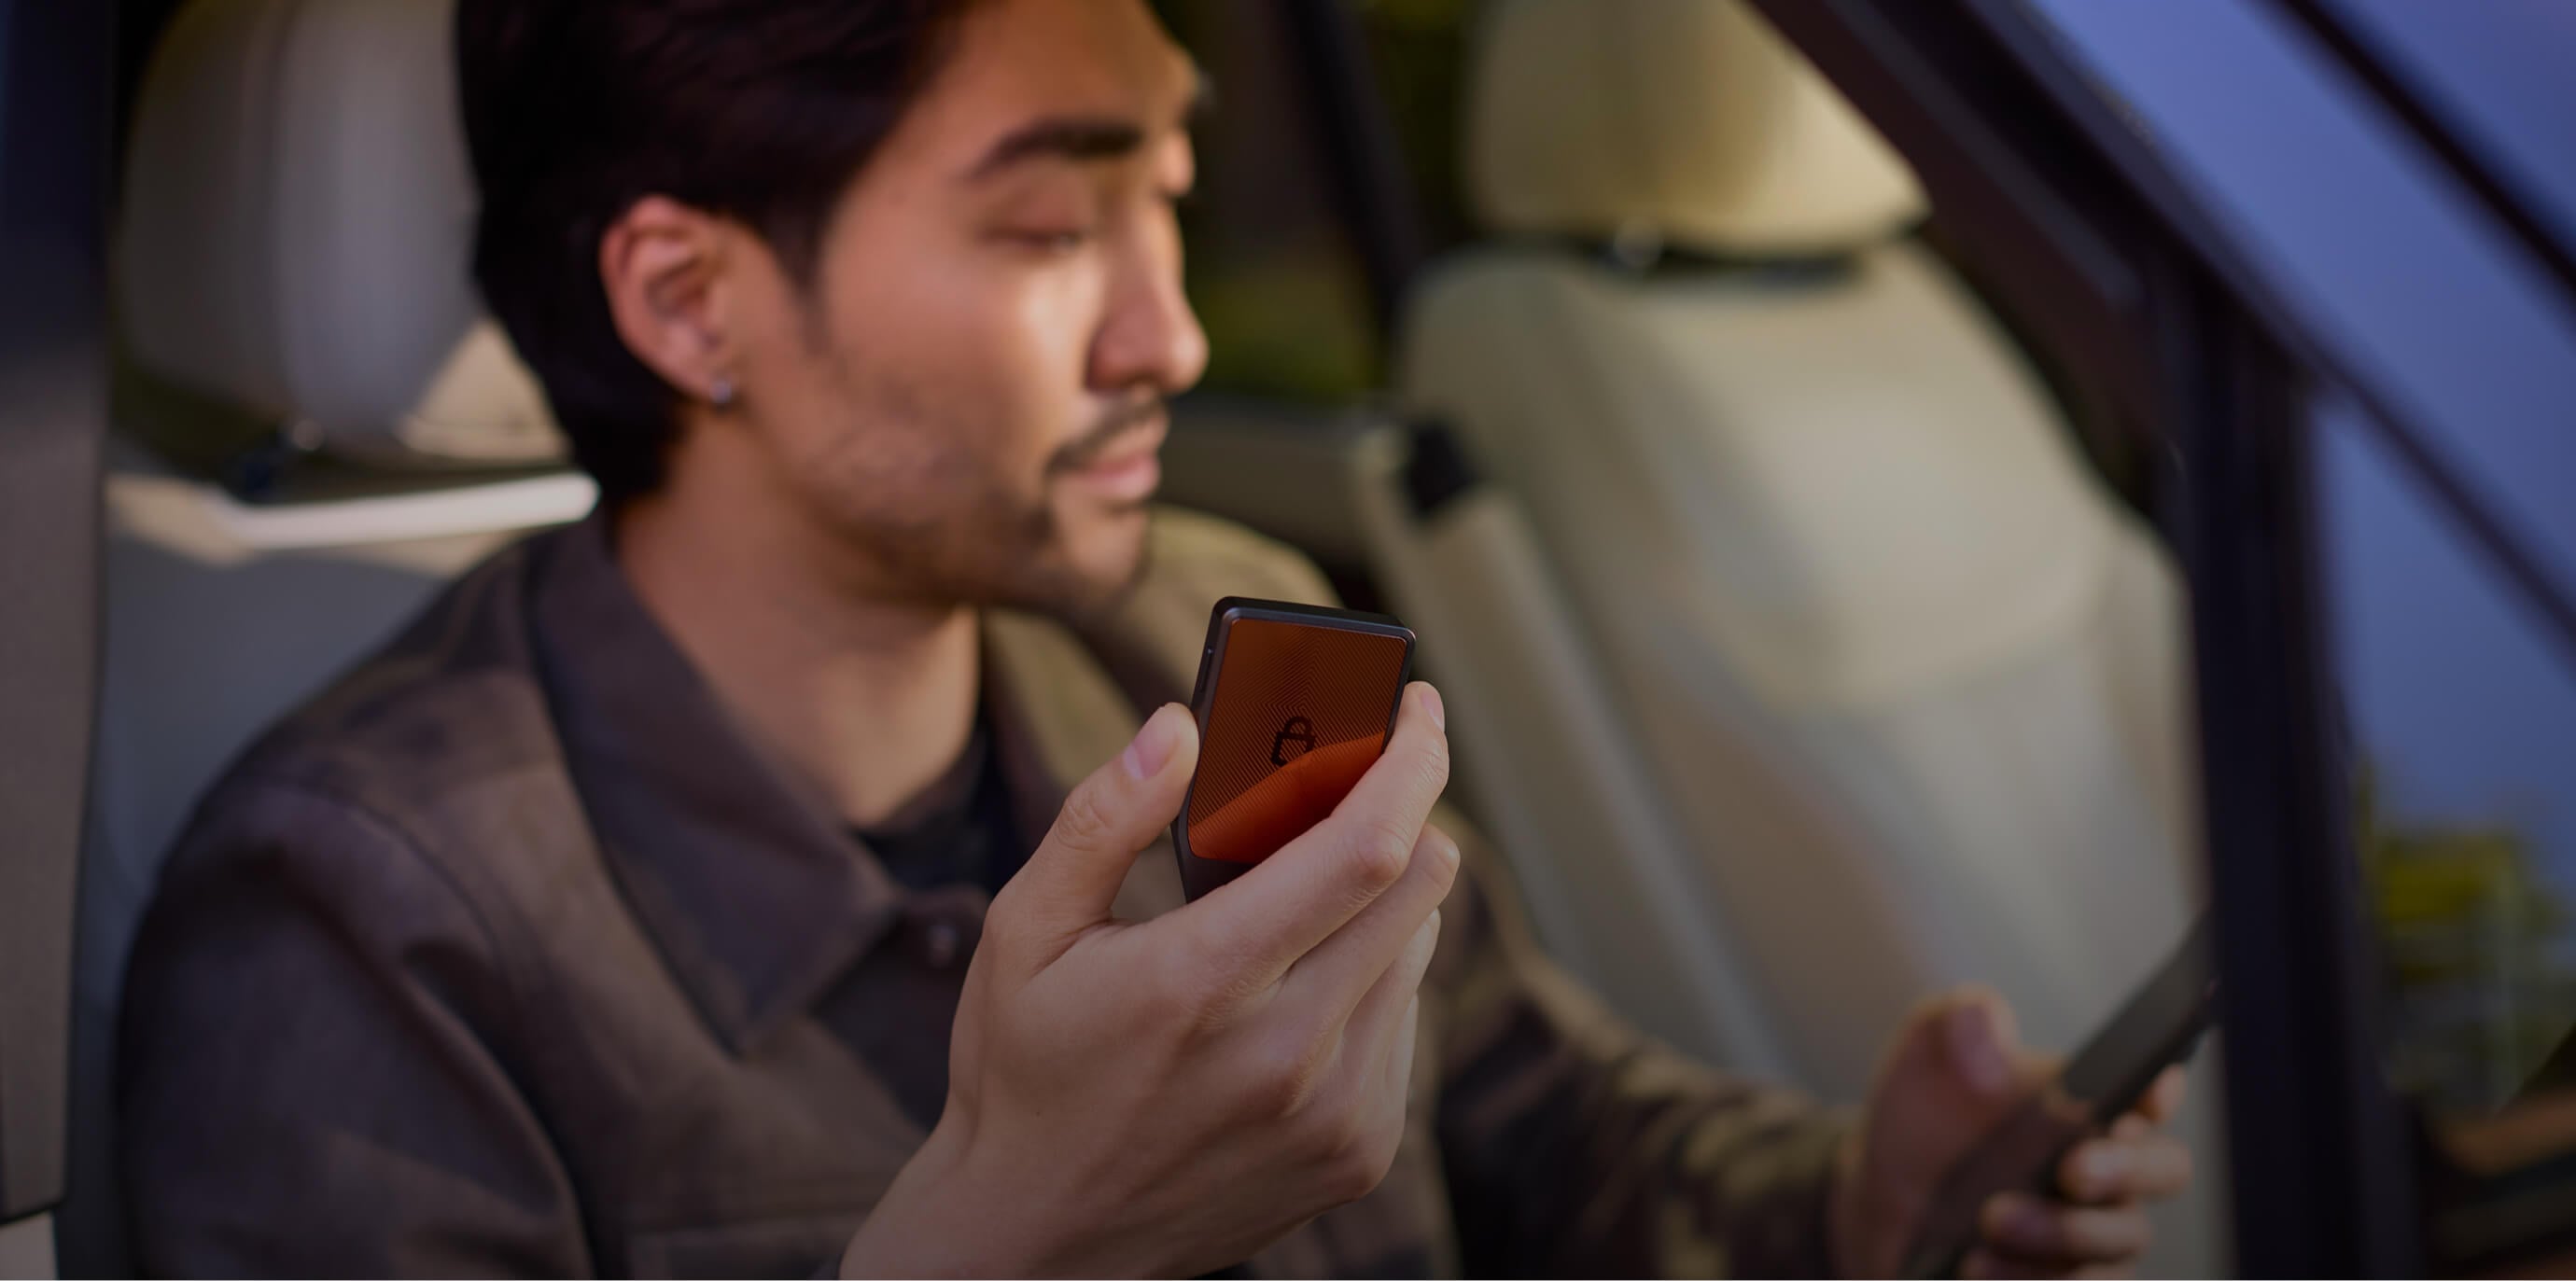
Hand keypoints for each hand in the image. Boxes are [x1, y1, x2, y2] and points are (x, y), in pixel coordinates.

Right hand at [843, 685, 1457, 1277]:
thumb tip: (1181, 726)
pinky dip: (1374, 979)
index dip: (1410, 764)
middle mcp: (1286, 1054)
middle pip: (1417, 891)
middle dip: (1405, 814)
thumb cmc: (1025, 1069)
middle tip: (1366, 780)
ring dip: (1386, 899)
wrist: (1036, 1240)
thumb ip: (1105, 820)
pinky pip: (1403, 1026)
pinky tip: (1303, 985)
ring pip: (1416, 953)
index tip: (1420, 711)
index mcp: (1201, 983)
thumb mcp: (1027, 931)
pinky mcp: (1358, 1153)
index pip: (1361, 852)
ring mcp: (1334, 1113)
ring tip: (1310, 893)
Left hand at [1830, 989, 2193, 1278]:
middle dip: (2124, 1171)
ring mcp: (2093, 1235)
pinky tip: (1977, 1269)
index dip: (2163, 1089)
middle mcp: (2108, 1169)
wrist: (1880, 1194)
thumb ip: (1958, 1021)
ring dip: (2061, 1237)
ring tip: (1990, 1226)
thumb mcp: (1925, 1055)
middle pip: (2164, 1172)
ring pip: (2117, 1246)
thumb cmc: (1922, 1114)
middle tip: (2069, 1171)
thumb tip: (1986, 1026)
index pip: (2155, 1090)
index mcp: (2090, 1102)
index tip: (2146, 1093)